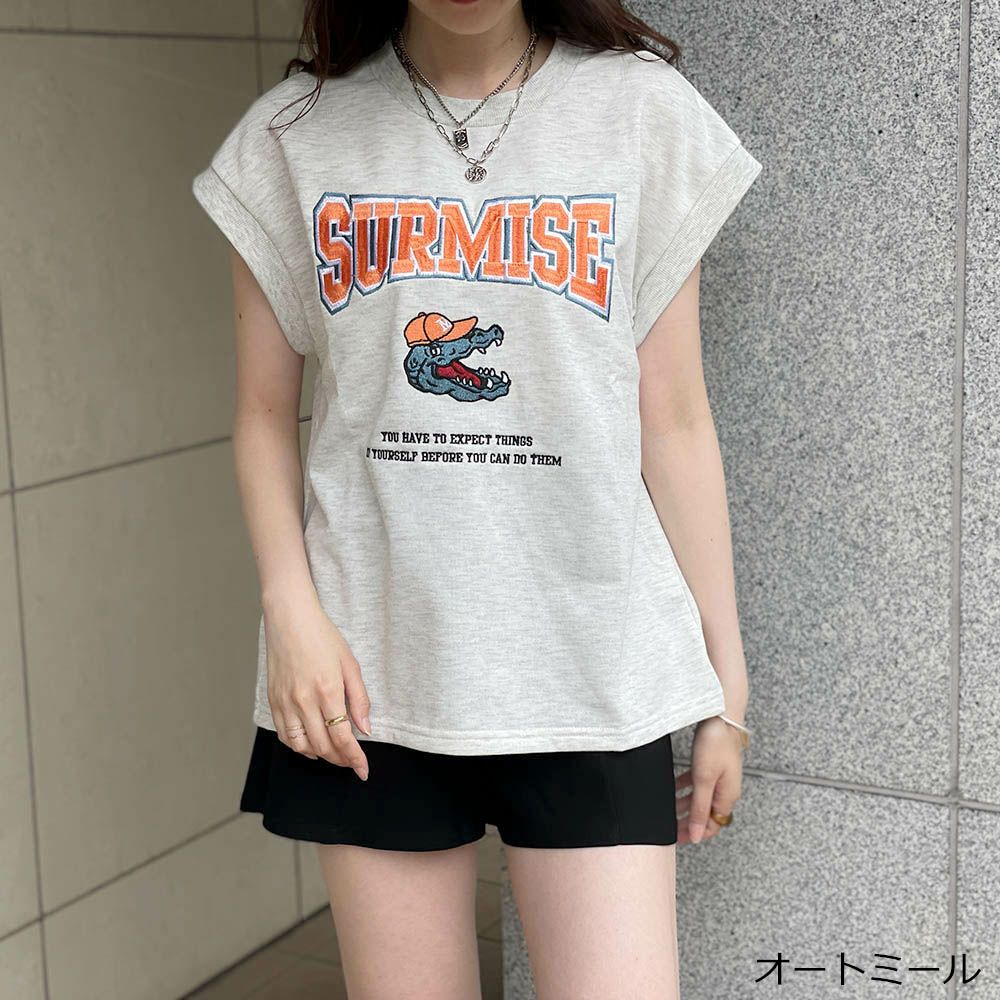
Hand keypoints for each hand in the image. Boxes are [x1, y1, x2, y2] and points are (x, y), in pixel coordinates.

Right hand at [263, 596, 371, 780]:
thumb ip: (360, 699)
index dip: (355, 759)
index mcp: (328, 690)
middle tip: (352, 762)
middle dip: (341, 760)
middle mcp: (304, 701)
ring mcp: (285, 702)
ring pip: (301, 746)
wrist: (290, 619)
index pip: (343, 737)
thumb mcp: (350, 664)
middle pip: (323, 747)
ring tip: (334, 755)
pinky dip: (298, 746)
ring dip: (320, 756)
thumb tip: (366, 729)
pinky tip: (311, 745)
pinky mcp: (273, 700)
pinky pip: (284, 735)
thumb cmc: (323, 636)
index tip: (364, 771)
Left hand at [675, 715, 744, 843]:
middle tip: (668, 826)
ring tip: (667, 808)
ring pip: (700, 798)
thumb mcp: (704, 780)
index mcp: (727, 797)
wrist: (722, 716)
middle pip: (705, 813)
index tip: (676, 839)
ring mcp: (720, 777)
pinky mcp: (712, 765)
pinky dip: (685, 787)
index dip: (694, 834)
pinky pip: (698, 782)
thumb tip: (697, 835)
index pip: (712, 826)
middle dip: (686, 821)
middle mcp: (726, 789)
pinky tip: (673, 786)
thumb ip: (699, 808)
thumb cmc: (716, 744)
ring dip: (684, 804)